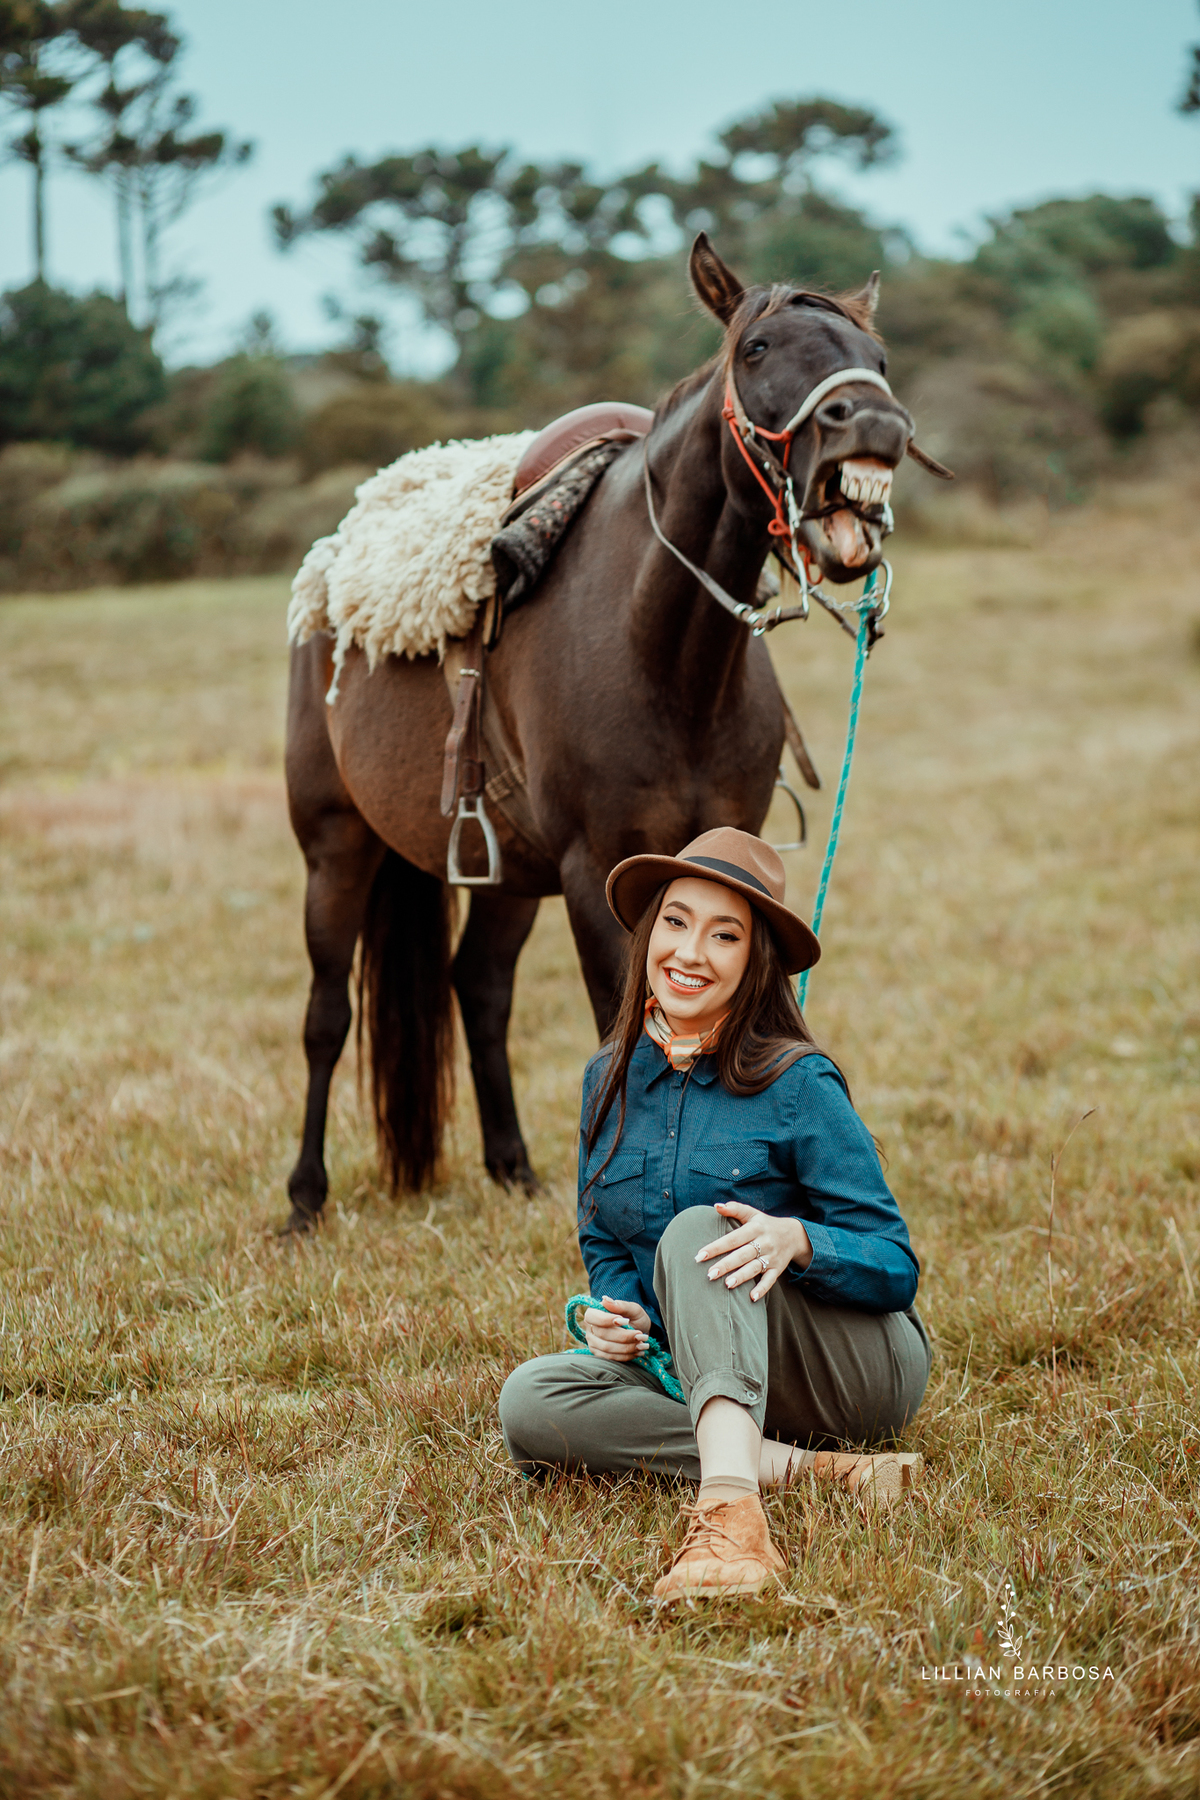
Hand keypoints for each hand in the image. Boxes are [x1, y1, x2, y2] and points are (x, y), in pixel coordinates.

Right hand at [581, 1295, 651, 1360]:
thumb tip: (605, 1299)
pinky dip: (626, 1356)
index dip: (607, 1320)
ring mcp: (593, 1343)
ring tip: (642, 1344)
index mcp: (593, 1313)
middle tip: (641, 1335)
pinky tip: (638, 1351)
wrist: (639, 1331)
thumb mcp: (632, 1309)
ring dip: (627, 1347)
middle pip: (603, 1334)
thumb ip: (620, 1305)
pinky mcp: (599, 1354)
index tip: (626, 1321)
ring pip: (608, 1348)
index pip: (593, 1317)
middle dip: (624, 1336)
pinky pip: (611, 1358)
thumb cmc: (634, 1317)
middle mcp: (590, 1328)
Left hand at [694, 1202, 811, 1301]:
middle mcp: (764, 1242)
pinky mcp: (778, 1269)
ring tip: (727, 1285)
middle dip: (726, 1265)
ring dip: (741, 1277)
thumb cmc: (765, 1224)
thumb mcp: (752, 1213)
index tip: (700, 1255)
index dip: (716, 1247)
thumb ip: (734, 1209)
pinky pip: (770, 1280)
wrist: (794, 1235)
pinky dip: (762, 1289)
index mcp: (755, 1228)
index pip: (733, 1238)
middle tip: (709, 1274)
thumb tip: (716, 1206)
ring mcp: (771, 1257)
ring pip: (755, 1268)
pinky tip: (752, 1298)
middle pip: (742, 1255)